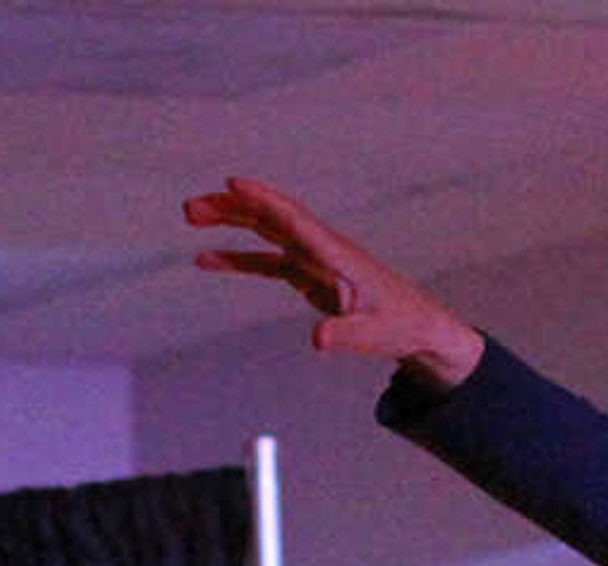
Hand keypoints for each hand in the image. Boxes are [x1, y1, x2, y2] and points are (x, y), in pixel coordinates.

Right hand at [184, 177, 483, 389]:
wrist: (416, 325)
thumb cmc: (399, 326)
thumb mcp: (372, 335)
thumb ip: (344, 335)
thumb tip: (317, 340)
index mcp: (336, 255)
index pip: (294, 220)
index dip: (264, 200)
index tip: (233, 183)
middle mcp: (322, 249)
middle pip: (271, 218)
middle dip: (232, 208)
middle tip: (191, 207)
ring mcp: (313, 259)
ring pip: (265, 231)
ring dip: (229, 222)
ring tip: (191, 217)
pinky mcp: (307, 274)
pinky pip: (265, 260)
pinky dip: (237, 258)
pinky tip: (207, 260)